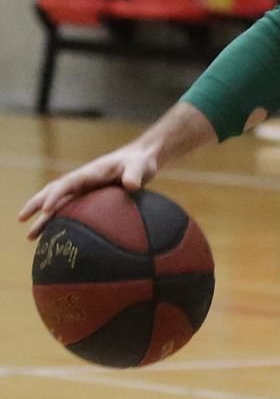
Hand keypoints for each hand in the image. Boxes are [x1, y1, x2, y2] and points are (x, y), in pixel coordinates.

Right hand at [18, 141, 161, 239]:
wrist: (140, 160)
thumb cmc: (139, 162)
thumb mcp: (139, 166)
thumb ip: (134, 175)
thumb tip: (131, 186)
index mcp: (89, 173)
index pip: (67, 184)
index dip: (55, 196)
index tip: (45, 209)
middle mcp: (81, 181)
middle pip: (53, 192)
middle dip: (36, 204)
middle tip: (21, 219)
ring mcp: (82, 190)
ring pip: (58, 204)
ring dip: (43, 218)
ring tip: (31, 237)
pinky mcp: (87, 198)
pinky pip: (69, 210)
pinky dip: (59, 221)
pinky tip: (55, 238)